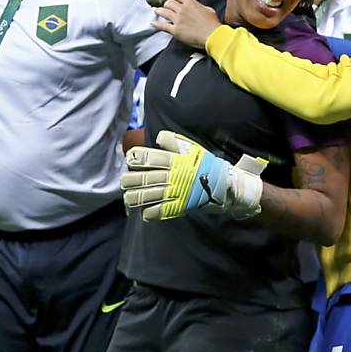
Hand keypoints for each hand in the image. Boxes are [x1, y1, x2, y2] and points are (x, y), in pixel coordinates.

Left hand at [121, 131, 265, 220]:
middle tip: (124, 181)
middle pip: (143, 179)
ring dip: (134, 198)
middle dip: (129, 180)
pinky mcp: (179, 207)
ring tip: (128, 198)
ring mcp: (175, 193)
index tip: (130, 159)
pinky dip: (148, 213)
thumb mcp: (193, 148)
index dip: (135, 158)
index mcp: (174, 161)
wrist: (226, 185)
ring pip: (146, 196)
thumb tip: (158, 138)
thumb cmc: (208, 165)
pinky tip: (144, 212)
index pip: (148, 158)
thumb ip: (174, 142)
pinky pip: (159, 212)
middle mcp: (172, 176)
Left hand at [152, 0, 221, 48]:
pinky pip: (163, 26)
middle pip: (169, 3)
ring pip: (163, 12)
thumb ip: (199, 6)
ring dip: (159, 11)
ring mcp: (177, 20)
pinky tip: (153, 23)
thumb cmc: (212, 24)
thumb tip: (197, 6)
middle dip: (167, 4)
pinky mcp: (175, 30)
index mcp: (190, 3)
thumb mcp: (208, 9)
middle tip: (166, 6)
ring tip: (157, 11)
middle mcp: (182, 9)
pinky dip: (157, 24)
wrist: (212, 36)